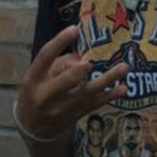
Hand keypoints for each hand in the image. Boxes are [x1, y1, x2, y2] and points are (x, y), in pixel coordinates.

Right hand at [16, 25, 128, 140]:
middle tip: (89, 63)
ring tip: (123, 67)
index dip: (59, 42)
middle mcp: (47, 95)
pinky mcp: (76, 115)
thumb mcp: (38, 76)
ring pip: (87, 93)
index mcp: (34, 78)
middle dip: (77, 73)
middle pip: (65, 82)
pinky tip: (123, 88)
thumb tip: (80, 57)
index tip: (74, 29)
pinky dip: (110, 95)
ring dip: (107, 80)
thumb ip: (57, 63)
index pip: (45, 57)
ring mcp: (63, 108)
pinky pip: (95, 104)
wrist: (33, 127)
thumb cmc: (36, 92)